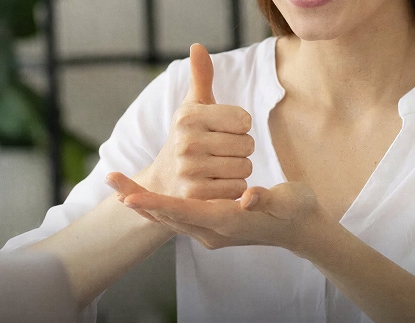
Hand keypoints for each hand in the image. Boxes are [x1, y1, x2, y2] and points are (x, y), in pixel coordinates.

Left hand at [106, 172, 323, 253]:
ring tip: (117, 186)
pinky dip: (157, 209)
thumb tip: (249, 197)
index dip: (156, 203)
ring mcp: (211, 233)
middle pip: (167, 217)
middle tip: (111, 179)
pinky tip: (143, 200)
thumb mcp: (287, 200)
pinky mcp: (212, 229)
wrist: (304, 231)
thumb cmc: (296, 210)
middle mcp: (214, 231)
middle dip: (138, 199)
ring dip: (143, 203)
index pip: (183, 213)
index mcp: (228, 222)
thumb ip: (266, 199)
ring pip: (168, 219)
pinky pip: (176, 221)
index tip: (129, 196)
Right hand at [134, 44, 253, 199]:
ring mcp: (190, 170)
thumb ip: (201, 77)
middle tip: (221, 152)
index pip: (244, 119)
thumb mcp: (191, 107)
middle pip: (247, 145)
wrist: (162, 183)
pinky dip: (233, 189)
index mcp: (189, 116)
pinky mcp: (196, 196)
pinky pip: (238, 189)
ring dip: (238, 170)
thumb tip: (197, 46)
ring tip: (218, 168)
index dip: (240, 126)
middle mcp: (186, 141)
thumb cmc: (187, 138)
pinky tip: (217, 185)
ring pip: (245, 167)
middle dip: (241, 149)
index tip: (223, 130)